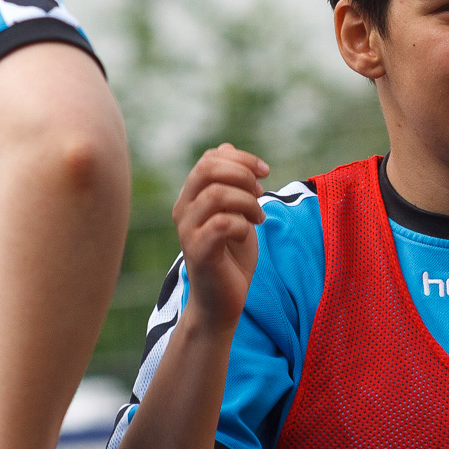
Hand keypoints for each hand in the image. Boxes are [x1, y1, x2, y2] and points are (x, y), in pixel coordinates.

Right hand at [172, 145, 269, 326]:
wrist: (222, 301)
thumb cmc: (231, 256)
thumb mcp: (236, 212)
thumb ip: (231, 182)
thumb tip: (226, 147)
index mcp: (191, 197)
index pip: (210, 159)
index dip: (241, 159)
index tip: (265, 172)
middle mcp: (183, 210)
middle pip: (208, 168)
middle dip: (243, 175)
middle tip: (260, 193)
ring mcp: (188, 231)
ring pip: (218, 194)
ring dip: (248, 202)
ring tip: (258, 218)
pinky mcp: (198, 252)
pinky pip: (223, 224)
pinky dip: (243, 224)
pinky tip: (248, 233)